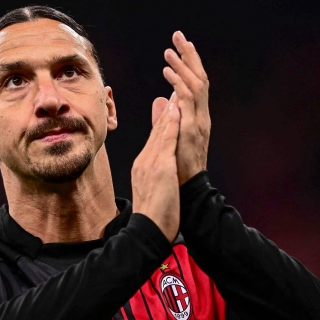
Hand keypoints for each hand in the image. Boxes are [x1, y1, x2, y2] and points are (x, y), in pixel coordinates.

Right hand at [131, 97, 180, 241]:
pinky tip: (177, 112)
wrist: (147, 230)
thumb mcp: (152, 191)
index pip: (154, 140)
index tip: (170, 106)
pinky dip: (171, 125)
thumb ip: (154, 176)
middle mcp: (144, 161)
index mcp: (143, 167)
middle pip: (156, 131)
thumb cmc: (153, 216)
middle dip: (166, 110)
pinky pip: (166, 142)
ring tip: (176, 91)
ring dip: (169, 110)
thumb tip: (158, 169)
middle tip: (174, 89)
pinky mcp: (160, 168)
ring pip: (161, 132)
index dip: (163, 122)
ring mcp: (151, 163)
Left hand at [152, 31, 210, 184]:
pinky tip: (168, 73)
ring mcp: (198, 123)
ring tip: (169, 51)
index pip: (194, 83)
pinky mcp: (192, 131)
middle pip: (199, 78)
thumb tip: (161, 99)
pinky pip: (188, 103)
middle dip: (189, 56)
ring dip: (182, 67)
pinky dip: (179, 85)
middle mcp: (200, 116)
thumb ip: (165, 117)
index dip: (189, 63)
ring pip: (194, 87)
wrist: (185, 191)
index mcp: (195, 117)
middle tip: (179, 35)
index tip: (181, 45)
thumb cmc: (177, 168)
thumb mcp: (169, 136)